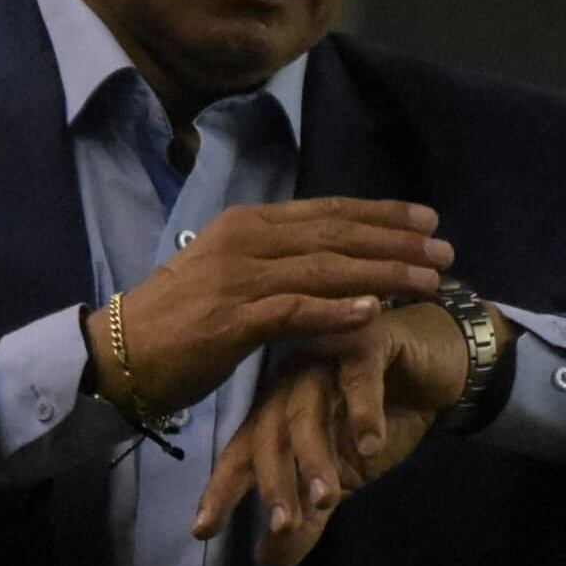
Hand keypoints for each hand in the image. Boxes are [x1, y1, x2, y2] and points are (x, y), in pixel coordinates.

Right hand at [97, 200, 455, 418]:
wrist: (119, 353)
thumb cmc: (177, 319)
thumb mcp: (231, 276)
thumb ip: (278, 265)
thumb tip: (331, 262)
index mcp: (247, 224)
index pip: (326, 212)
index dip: (381, 213)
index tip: (427, 218)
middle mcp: (246, 241)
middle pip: (336, 235)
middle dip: (396, 241)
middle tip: (445, 251)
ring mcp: (238, 278)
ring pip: (325, 269)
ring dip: (382, 273)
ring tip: (427, 279)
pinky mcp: (231, 320)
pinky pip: (294, 311)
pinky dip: (335, 310)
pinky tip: (372, 311)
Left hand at [192, 302, 481, 565]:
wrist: (439, 365)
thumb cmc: (383, 416)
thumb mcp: (344, 476)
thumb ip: (308, 515)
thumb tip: (269, 561)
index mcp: (278, 412)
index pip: (242, 453)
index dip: (223, 490)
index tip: (205, 530)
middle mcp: (292, 384)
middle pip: (269, 434)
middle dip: (274, 483)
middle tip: (283, 525)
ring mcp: (324, 358)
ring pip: (307, 408)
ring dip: (315, 455)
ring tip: (328, 497)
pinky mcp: (366, 342)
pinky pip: (359, 377)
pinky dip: (364, 411)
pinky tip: (372, 443)